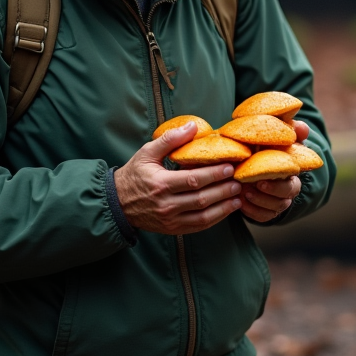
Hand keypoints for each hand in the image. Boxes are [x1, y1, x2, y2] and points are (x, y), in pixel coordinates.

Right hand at [114, 122, 241, 234]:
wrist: (117, 203)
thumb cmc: (134, 175)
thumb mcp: (147, 153)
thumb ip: (170, 139)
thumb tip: (193, 126)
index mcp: (161, 184)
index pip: (193, 180)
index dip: (214, 174)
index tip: (229, 167)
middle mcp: (166, 205)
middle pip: (201, 199)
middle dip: (223, 190)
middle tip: (238, 181)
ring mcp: (170, 220)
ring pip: (202, 216)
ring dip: (223, 207)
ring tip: (238, 197)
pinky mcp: (172, 230)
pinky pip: (198, 227)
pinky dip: (215, 219)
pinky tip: (226, 210)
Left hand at [240, 121, 309, 221]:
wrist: (257, 161)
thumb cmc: (271, 148)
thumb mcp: (280, 139)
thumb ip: (292, 131)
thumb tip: (302, 127)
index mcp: (292, 177)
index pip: (291, 186)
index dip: (277, 186)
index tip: (262, 179)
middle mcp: (287, 193)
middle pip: (282, 201)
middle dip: (266, 196)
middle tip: (250, 187)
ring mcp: (276, 203)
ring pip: (272, 211)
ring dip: (257, 203)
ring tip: (242, 193)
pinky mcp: (266, 211)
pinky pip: (261, 217)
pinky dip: (251, 211)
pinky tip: (239, 202)